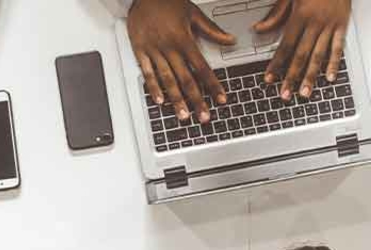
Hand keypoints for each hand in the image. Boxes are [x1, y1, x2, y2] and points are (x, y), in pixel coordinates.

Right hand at [128, 0, 234, 122]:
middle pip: (186, 79)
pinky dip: (153, 88)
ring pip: (167, 80)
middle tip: (204, 116)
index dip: (212, 85)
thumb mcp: (194, 13)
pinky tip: (160, 101)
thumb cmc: (168, 1)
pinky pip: (147, 72)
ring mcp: (154, 50)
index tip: (220, 99)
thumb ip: (212, 30)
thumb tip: (230, 40)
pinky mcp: (140, 50)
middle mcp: (169, 47)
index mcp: (184, 39)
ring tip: (183, 115)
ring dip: (176, 100)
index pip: (202, 68)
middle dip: (196, 100)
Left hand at [256, 0, 350, 99]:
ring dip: (311, 76)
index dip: (276, 64)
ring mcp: (330, 25)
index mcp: (300, 15)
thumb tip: (258, 29)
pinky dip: (334, 64)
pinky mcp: (342, 24)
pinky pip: (338, 47)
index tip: (269, 78)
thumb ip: (275, 15)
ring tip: (304, 93)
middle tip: (285, 94)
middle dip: (291, 77)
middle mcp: (315, 23)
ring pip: (319, 55)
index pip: (285, 46)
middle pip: (301, 55)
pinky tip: (329, 78)